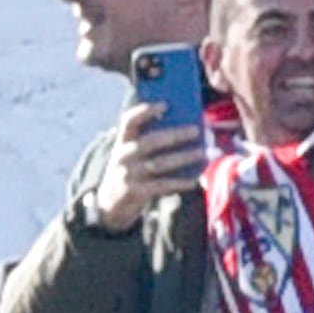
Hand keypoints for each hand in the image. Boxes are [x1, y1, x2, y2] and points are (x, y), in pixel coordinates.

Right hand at [84, 98, 205, 235]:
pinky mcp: (135, 192)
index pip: (129, 121)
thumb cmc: (129, 175)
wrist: (108, 207)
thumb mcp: (130, 157)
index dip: (145, 111)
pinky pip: (162, 185)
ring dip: (185, 157)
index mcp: (122, 143)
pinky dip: (180, 182)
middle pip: (151, 141)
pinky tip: (195, 180)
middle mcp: (124, 156)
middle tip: (197, 130)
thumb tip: (185, 132)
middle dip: (176, 134)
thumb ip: (148, 144)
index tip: (165, 104)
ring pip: (160, 163)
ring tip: (205, 153)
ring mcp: (128, 174)